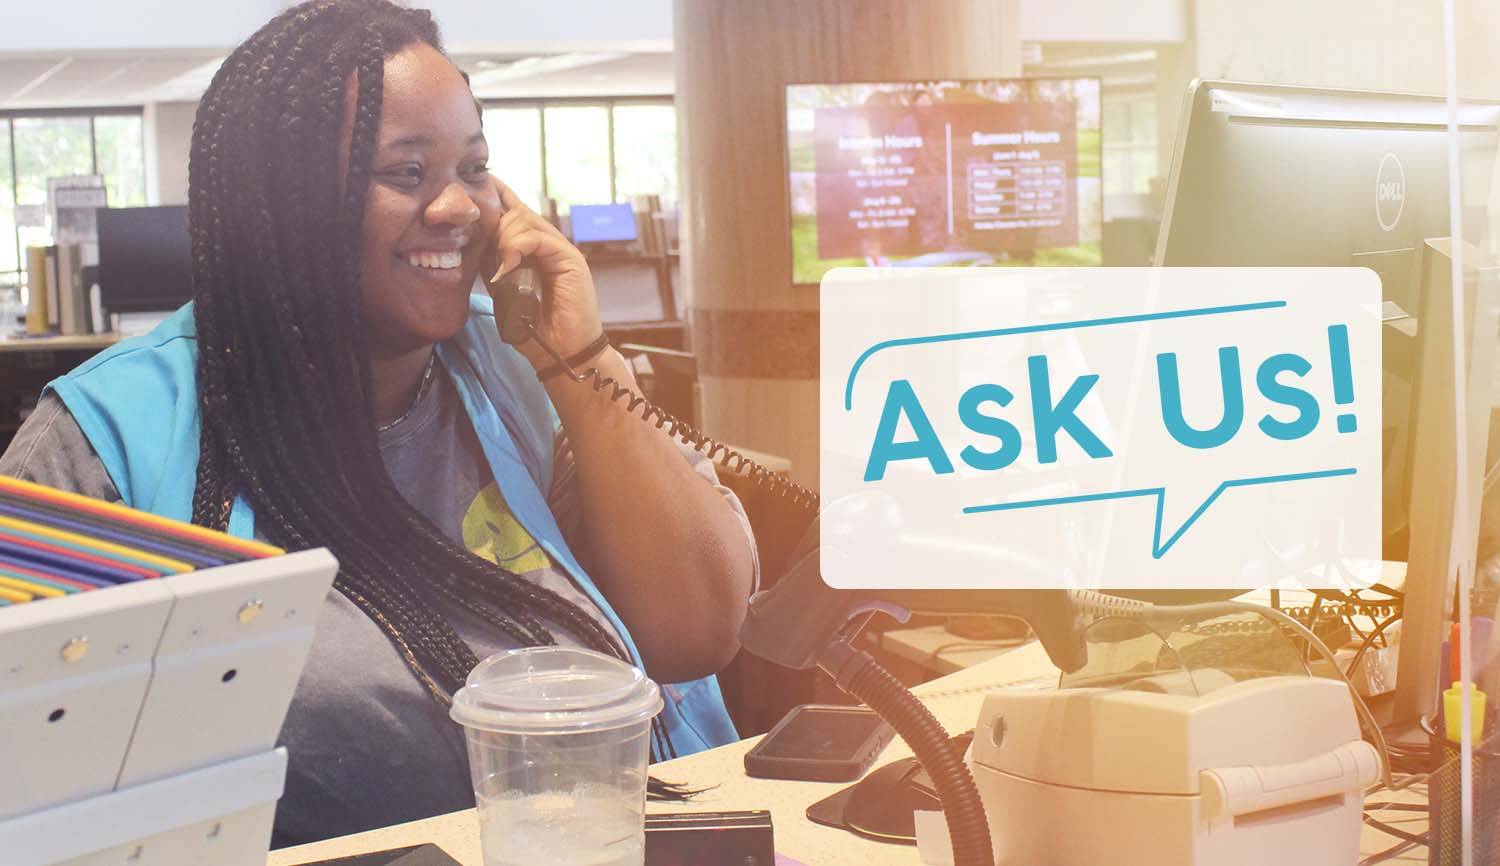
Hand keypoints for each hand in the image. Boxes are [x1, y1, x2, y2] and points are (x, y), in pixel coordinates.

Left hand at [484, 175, 602, 368]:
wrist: (562, 353)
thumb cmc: (535, 329)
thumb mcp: (503, 291)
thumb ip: (494, 265)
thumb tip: (474, 244)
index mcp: (534, 250)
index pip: (514, 212)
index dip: (495, 199)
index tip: (473, 191)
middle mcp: (549, 245)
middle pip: (515, 212)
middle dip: (493, 222)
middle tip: (483, 246)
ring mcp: (561, 250)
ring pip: (524, 220)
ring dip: (503, 238)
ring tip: (499, 266)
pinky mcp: (570, 259)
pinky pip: (538, 238)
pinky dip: (517, 248)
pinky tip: (507, 267)